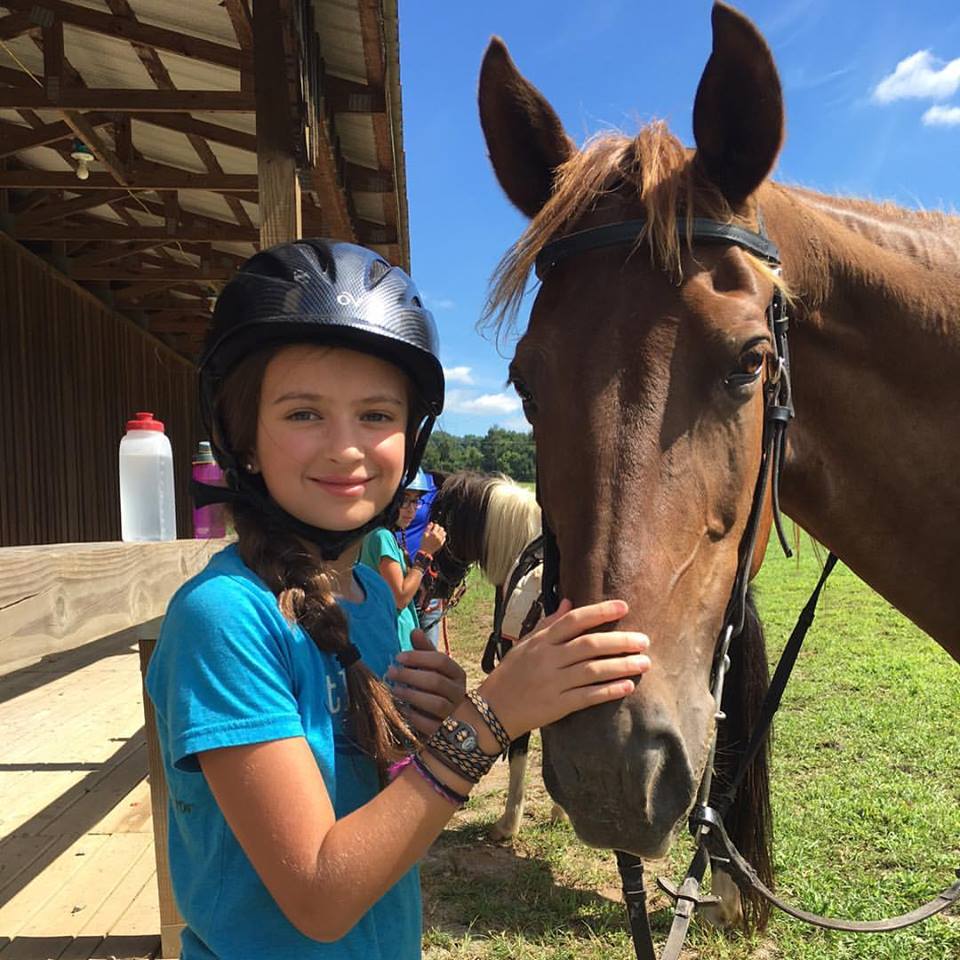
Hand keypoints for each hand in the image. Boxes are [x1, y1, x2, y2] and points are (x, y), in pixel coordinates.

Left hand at [387, 628, 466, 736]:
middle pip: (436, 681)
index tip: (398, 657)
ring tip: (394, 690)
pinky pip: (430, 724)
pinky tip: (402, 709)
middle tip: (391, 672)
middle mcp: (460, 693)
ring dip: (411, 695)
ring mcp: (455, 714)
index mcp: (458, 674)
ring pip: (435, 703)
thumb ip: (424, 651)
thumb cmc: (437, 690)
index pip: (441, 661)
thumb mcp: (433, 669)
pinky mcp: (446, 733)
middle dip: (410, 676)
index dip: (418, 657)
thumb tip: (414, 630)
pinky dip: (414, 716)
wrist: (450, 722)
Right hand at [419, 522, 446, 555]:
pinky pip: (444, 538)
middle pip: (442, 528)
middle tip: (435, 530)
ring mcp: (440, 540)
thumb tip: (431, 523)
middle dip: (439, 528)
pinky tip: (438, 537)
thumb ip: (428, 528)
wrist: (425, 552)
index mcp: (433, 533)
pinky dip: (442, 537)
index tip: (433, 526)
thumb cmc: (424, 542)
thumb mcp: (424, 534)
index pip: (437, 526)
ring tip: (437, 533)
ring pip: (444, 533)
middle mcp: (438, 536)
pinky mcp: (441, 544)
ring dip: (441, 532)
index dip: (435, 525)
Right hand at [478, 598, 649, 738]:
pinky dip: (609, 691)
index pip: (574, 621)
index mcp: (541, 641)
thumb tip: (568, 602)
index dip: (600, 612)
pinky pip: (589, 696)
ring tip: (644, 662)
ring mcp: (553, 683)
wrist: (492, 710)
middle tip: (644, 640)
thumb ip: (548, 624)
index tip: (624, 606)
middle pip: (589, 645)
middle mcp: (548, 659)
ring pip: (593, 670)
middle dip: (620, 641)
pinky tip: (628, 686)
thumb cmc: (510, 674)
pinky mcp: (558, 706)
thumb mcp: (524, 644)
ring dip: (622, 665)